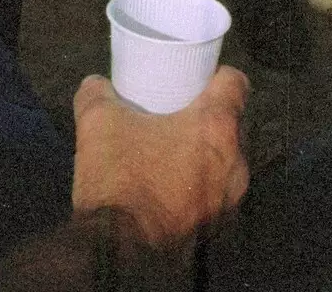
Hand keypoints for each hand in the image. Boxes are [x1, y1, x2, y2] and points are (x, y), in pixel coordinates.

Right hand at [71, 69, 249, 246]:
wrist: (118, 254)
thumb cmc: (119, 180)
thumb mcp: (98, 123)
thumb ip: (97, 93)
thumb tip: (95, 84)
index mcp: (217, 126)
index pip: (236, 83)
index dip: (217, 76)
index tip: (197, 80)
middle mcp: (235, 161)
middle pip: (232, 125)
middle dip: (209, 121)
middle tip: (178, 118)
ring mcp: (231, 200)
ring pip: (226, 164)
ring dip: (206, 158)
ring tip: (173, 157)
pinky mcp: (219, 230)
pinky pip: (216, 197)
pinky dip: (200, 190)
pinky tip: (171, 191)